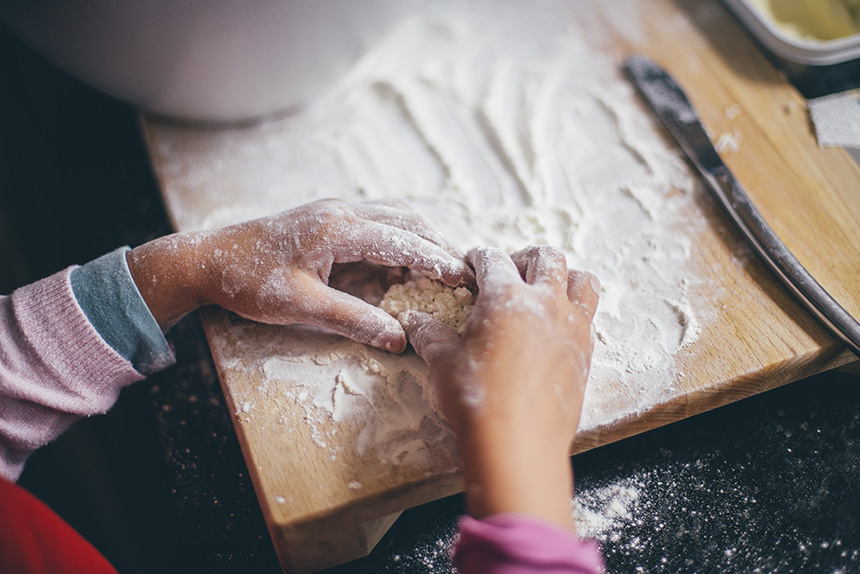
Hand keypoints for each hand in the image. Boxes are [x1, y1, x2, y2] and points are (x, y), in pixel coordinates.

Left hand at [126, 199, 474, 351]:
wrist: (209, 259)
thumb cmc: (251, 283)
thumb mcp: (303, 307)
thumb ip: (354, 320)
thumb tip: (399, 339)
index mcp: (339, 228)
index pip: (402, 240)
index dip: (436, 259)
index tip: (465, 276)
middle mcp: (343, 210)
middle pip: (407, 219)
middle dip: (439, 244)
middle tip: (466, 271)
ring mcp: (336, 210)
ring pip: (395, 215)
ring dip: (422, 237)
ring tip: (446, 265)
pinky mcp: (329, 218)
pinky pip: (378, 221)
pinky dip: (401, 237)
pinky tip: (408, 258)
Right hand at [401, 245, 598, 529]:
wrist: (518, 444)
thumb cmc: (475, 399)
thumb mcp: (441, 362)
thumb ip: (429, 334)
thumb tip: (415, 320)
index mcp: (506, 296)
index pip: (493, 259)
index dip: (478, 258)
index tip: (472, 266)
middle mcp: (545, 302)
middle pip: (547, 257)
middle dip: (525, 257)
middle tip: (509, 272)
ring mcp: (571, 326)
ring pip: (581, 280)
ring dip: (563, 277)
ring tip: (543, 291)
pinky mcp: (586, 352)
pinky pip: (588, 315)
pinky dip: (574, 310)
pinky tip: (555, 327)